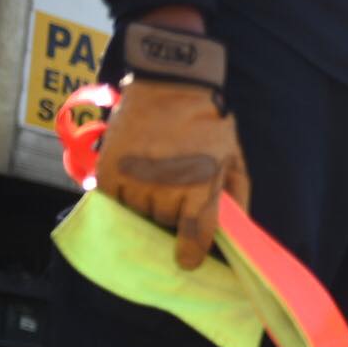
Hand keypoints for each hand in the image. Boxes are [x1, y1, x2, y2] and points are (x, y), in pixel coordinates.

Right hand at [95, 21, 247, 268]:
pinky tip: (137, 176)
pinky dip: (124, 194)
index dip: (191, 253)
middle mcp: (166, 188)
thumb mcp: (234, 160)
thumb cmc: (209, 125)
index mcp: (200, 187)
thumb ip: (238, 198)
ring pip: (140, 212)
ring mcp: (135, 180)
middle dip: (173, 212)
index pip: (193, 236)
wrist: (170, 86)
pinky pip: (115, 201)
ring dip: (148, 203)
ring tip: (157, 178)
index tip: (188, 260)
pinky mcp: (109, 172)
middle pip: (166, 222)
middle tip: (177, 189)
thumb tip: (237, 234)